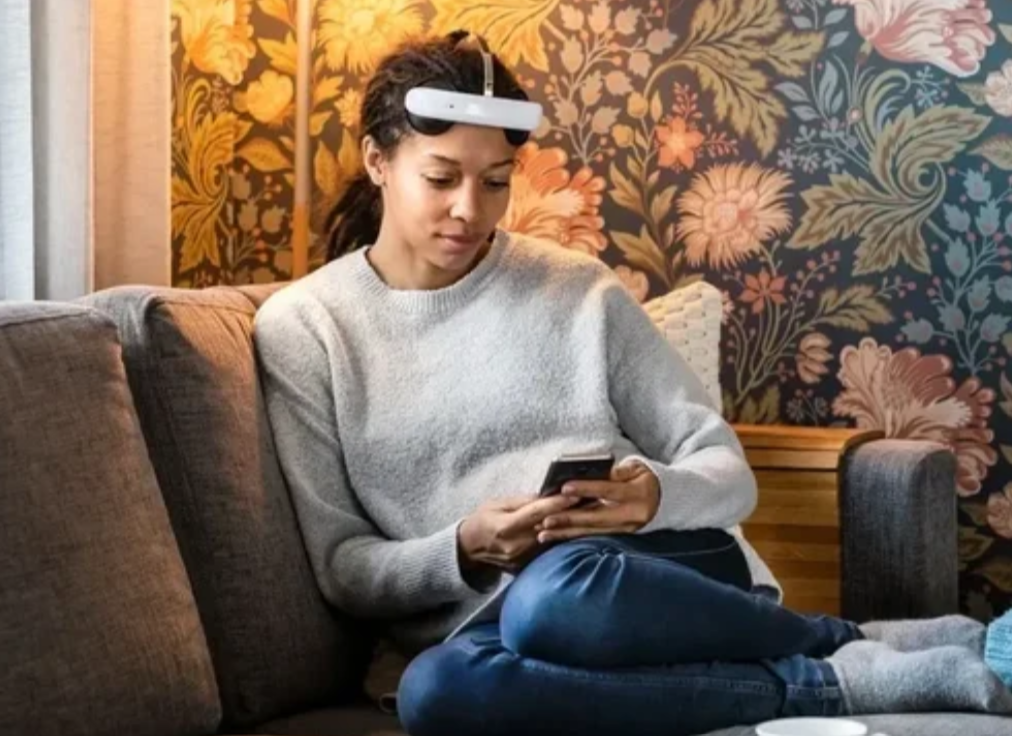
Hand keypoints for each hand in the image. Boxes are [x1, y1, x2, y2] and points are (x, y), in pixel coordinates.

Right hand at [458, 494, 581, 574]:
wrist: (469, 547)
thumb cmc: (483, 519)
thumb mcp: (497, 504)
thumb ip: (523, 501)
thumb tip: (548, 495)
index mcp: (505, 527)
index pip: (536, 513)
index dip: (557, 504)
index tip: (576, 494)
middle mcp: (515, 546)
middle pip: (549, 528)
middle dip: (571, 514)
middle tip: (593, 501)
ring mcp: (521, 559)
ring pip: (552, 541)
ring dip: (570, 528)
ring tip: (589, 513)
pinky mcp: (526, 567)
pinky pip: (547, 551)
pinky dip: (560, 539)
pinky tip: (574, 530)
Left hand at [536, 462, 659, 543]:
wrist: (666, 500)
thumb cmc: (646, 478)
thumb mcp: (637, 468)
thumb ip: (616, 472)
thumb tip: (593, 473)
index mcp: (637, 494)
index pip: (608, 490)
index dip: (586, 489)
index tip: (564, 488)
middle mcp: (632, 515)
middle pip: (595, 517)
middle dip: (568, 519)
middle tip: (545, 520)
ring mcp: (626, 529)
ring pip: (591, 531)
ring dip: (566, 533)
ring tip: (543, 534)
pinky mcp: (620, 536)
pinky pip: (594, 537)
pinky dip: (574, 537)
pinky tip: (556, 537)